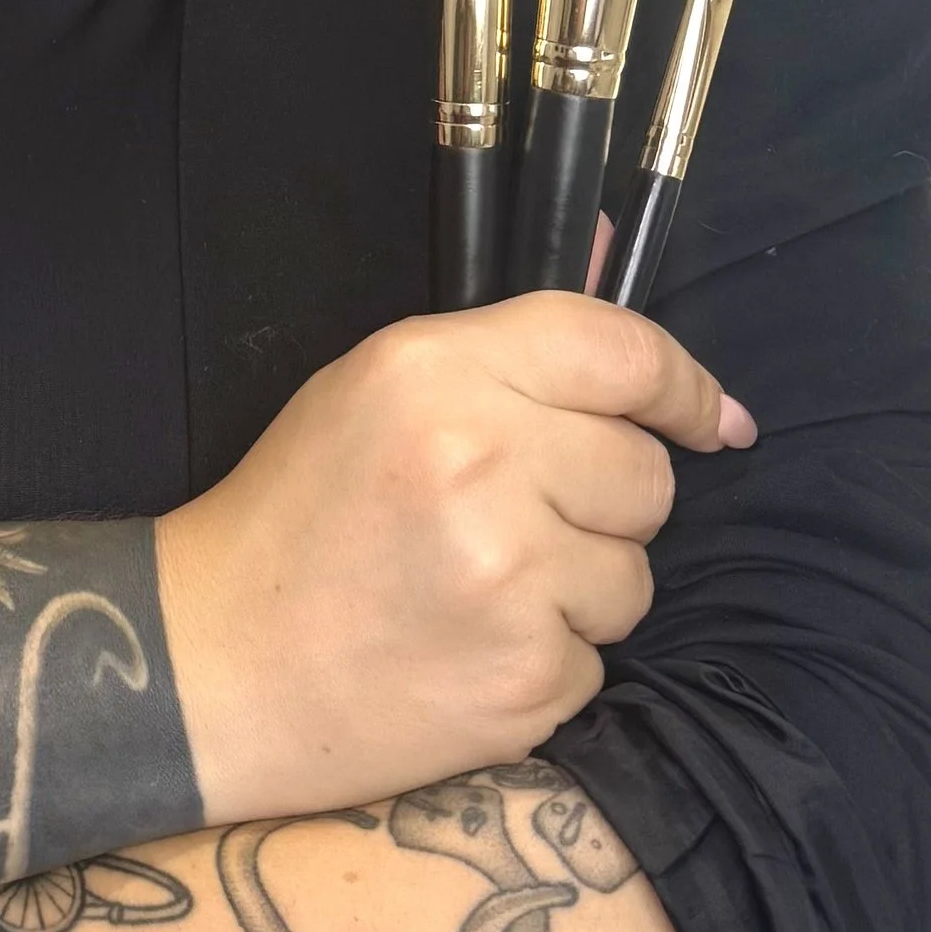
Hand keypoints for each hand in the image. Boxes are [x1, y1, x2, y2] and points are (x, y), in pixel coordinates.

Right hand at [155, 295, 753, 825]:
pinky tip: (470, 652)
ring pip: (637, 575)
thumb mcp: (377, 390)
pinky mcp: (526, 675)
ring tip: (481, 593)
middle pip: (645, 473)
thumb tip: (622, 256)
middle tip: (515, 524)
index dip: (683, 387)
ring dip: (581, 590)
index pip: (620, 349)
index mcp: (438, 370)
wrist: (216, 664)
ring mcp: (509, 573)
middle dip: (604, 503)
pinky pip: (600, 659)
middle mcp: (482, 460)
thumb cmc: (300, 517)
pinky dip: (548, 662)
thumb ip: (506, 343)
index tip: (714, 420)